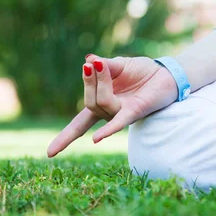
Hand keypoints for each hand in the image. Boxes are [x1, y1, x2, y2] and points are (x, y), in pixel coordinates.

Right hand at [47, 55, 177, 156]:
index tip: (49, 155)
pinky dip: (106, 131)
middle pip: (90, 104)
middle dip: (89, 81)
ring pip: (102, 104)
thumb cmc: (143, 71)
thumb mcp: (119, 64)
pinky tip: (95, 139)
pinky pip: (119, 122)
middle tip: (95, 64)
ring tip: (103, 65)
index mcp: (102, 104)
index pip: (79, 124)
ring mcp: (122, 113)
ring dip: (100, 82)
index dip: (65, 138)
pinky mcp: (135, 111)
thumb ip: (104, 65)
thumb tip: (88, 60)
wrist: (166, 73)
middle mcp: (110, 113)